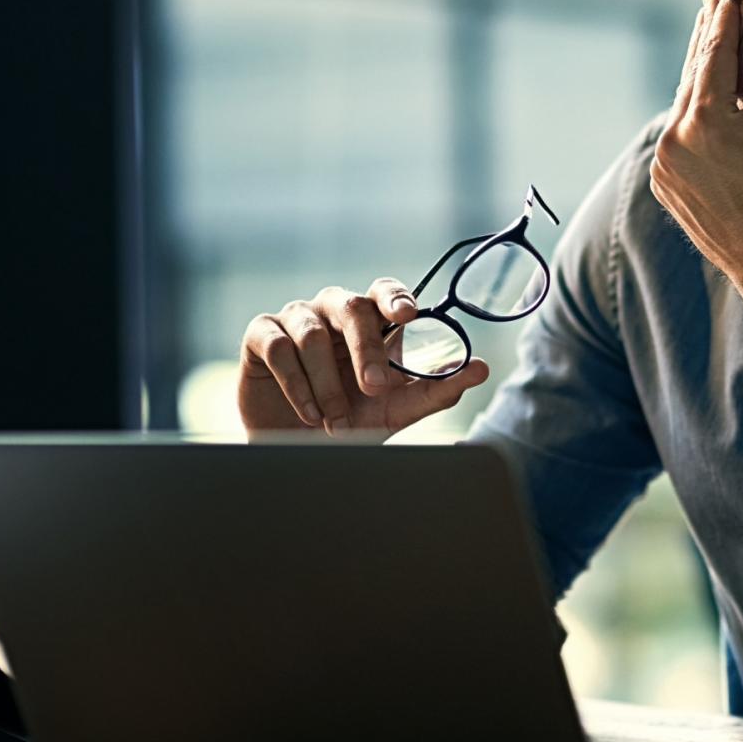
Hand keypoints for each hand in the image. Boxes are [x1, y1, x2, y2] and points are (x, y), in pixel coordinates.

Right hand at [238, 278, 488, 438]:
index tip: (407, 313)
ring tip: (335, 420)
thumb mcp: (398, 410)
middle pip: (352, 307)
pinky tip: (309, 413)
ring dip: (328, 384)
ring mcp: (296, 319)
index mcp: (370, 321)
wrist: (299, 450)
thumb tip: (481, 369)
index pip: (384, 291)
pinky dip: (297, 384)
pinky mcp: (261, 335)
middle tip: (376, 388)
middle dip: (366, 350)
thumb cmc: (353, 420)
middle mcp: (333, 311)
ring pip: (312, 334)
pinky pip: (280, 347)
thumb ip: (438, 389)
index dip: (394, 296)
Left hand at [649, 0, 742, 300]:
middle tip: (714, 5)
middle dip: (707, 42)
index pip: (714, 55)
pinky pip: (677, 137)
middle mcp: (675, 140)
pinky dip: (692, 116)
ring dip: (700, 78)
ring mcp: (664, 165)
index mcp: (706, 121)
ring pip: (682, 106)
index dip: (723, 21)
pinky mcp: (663, 185)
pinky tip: (709, 100)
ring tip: (714, 47)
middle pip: (692, 76)